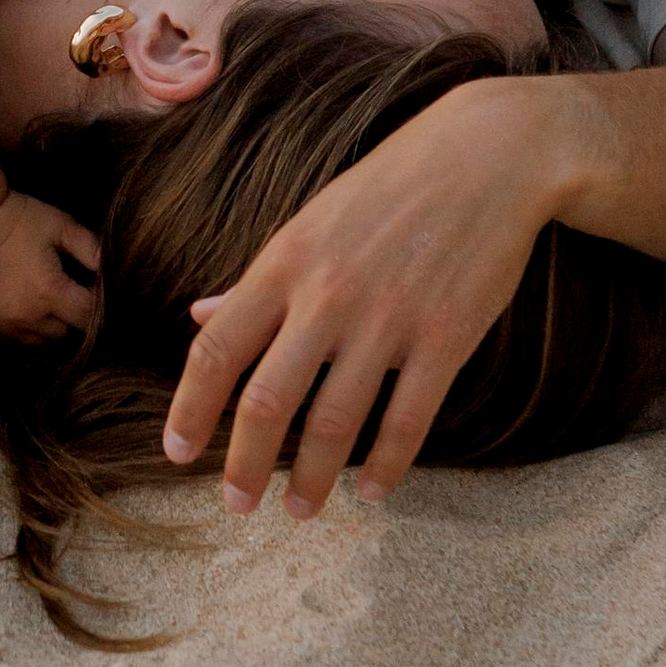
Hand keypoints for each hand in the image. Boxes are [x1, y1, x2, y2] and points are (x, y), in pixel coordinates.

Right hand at [0, 188, 101, 339]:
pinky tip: (18, 305)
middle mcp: (26, 318)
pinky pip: (11, 340)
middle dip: (70, 317)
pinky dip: (19, 329)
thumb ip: (91, 249)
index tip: (93, 293)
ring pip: (38, 342)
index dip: (97, 307)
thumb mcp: (60, 225)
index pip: (89, 318)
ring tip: (42, 300)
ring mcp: (0, 327)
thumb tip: (113, 270)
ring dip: (46, 327)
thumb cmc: (17, 218)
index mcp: (50, 293)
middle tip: (67, 293)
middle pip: (65, 334)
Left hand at [162, 79, 585, 515]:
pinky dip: (386, 465)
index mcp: (284, 264)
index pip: (217, 350)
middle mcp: (327, 296)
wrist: (488, 156)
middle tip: (236, 507)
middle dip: (244, 466)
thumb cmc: (388, 189)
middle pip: (266, 401)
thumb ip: (255, 281)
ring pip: (334, 422)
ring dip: (312, 478)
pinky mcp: (446, 337)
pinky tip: (373, 490)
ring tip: (300, 510)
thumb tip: (199, 316)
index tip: (177, 453)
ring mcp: (388, 320)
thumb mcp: (308, 224)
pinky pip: (408, 419)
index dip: (190, 409)